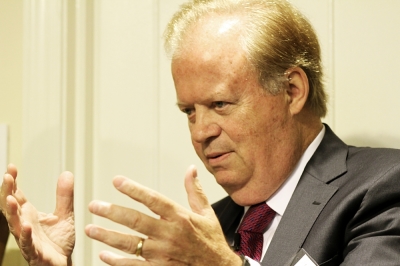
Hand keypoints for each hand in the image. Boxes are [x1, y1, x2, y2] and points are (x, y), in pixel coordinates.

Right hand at [0, 164, 74, 265]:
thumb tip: (67, 174)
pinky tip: (25, 226)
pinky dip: (25, 235)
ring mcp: (27, 238)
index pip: (17, 196)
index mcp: (29, 215)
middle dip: (8, 192)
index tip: (12, 167)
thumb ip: (64, 196)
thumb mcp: (65, 215)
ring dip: (12, 212)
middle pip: (12, 207)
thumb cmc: (58, 241)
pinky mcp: (34, 252)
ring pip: (15, 225)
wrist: (62, 263)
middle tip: (7, 177)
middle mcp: (24, 225)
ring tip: (10, 199)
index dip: (13, 182)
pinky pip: (28, 243)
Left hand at [85, 165, 241, 264]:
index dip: (134, 189)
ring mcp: (163, 254)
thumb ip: (195, 191)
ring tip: (90, 229)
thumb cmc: (211, 240)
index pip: (153, 199)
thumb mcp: (207, 213)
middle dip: (112, 212)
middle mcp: (169, 234)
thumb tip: (191, 169)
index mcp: (180, 217)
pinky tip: (104, 255)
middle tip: (95, 205)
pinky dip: (117, 261)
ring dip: (108, 236)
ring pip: (130, 244)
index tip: (117, 181)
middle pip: (136, 221)